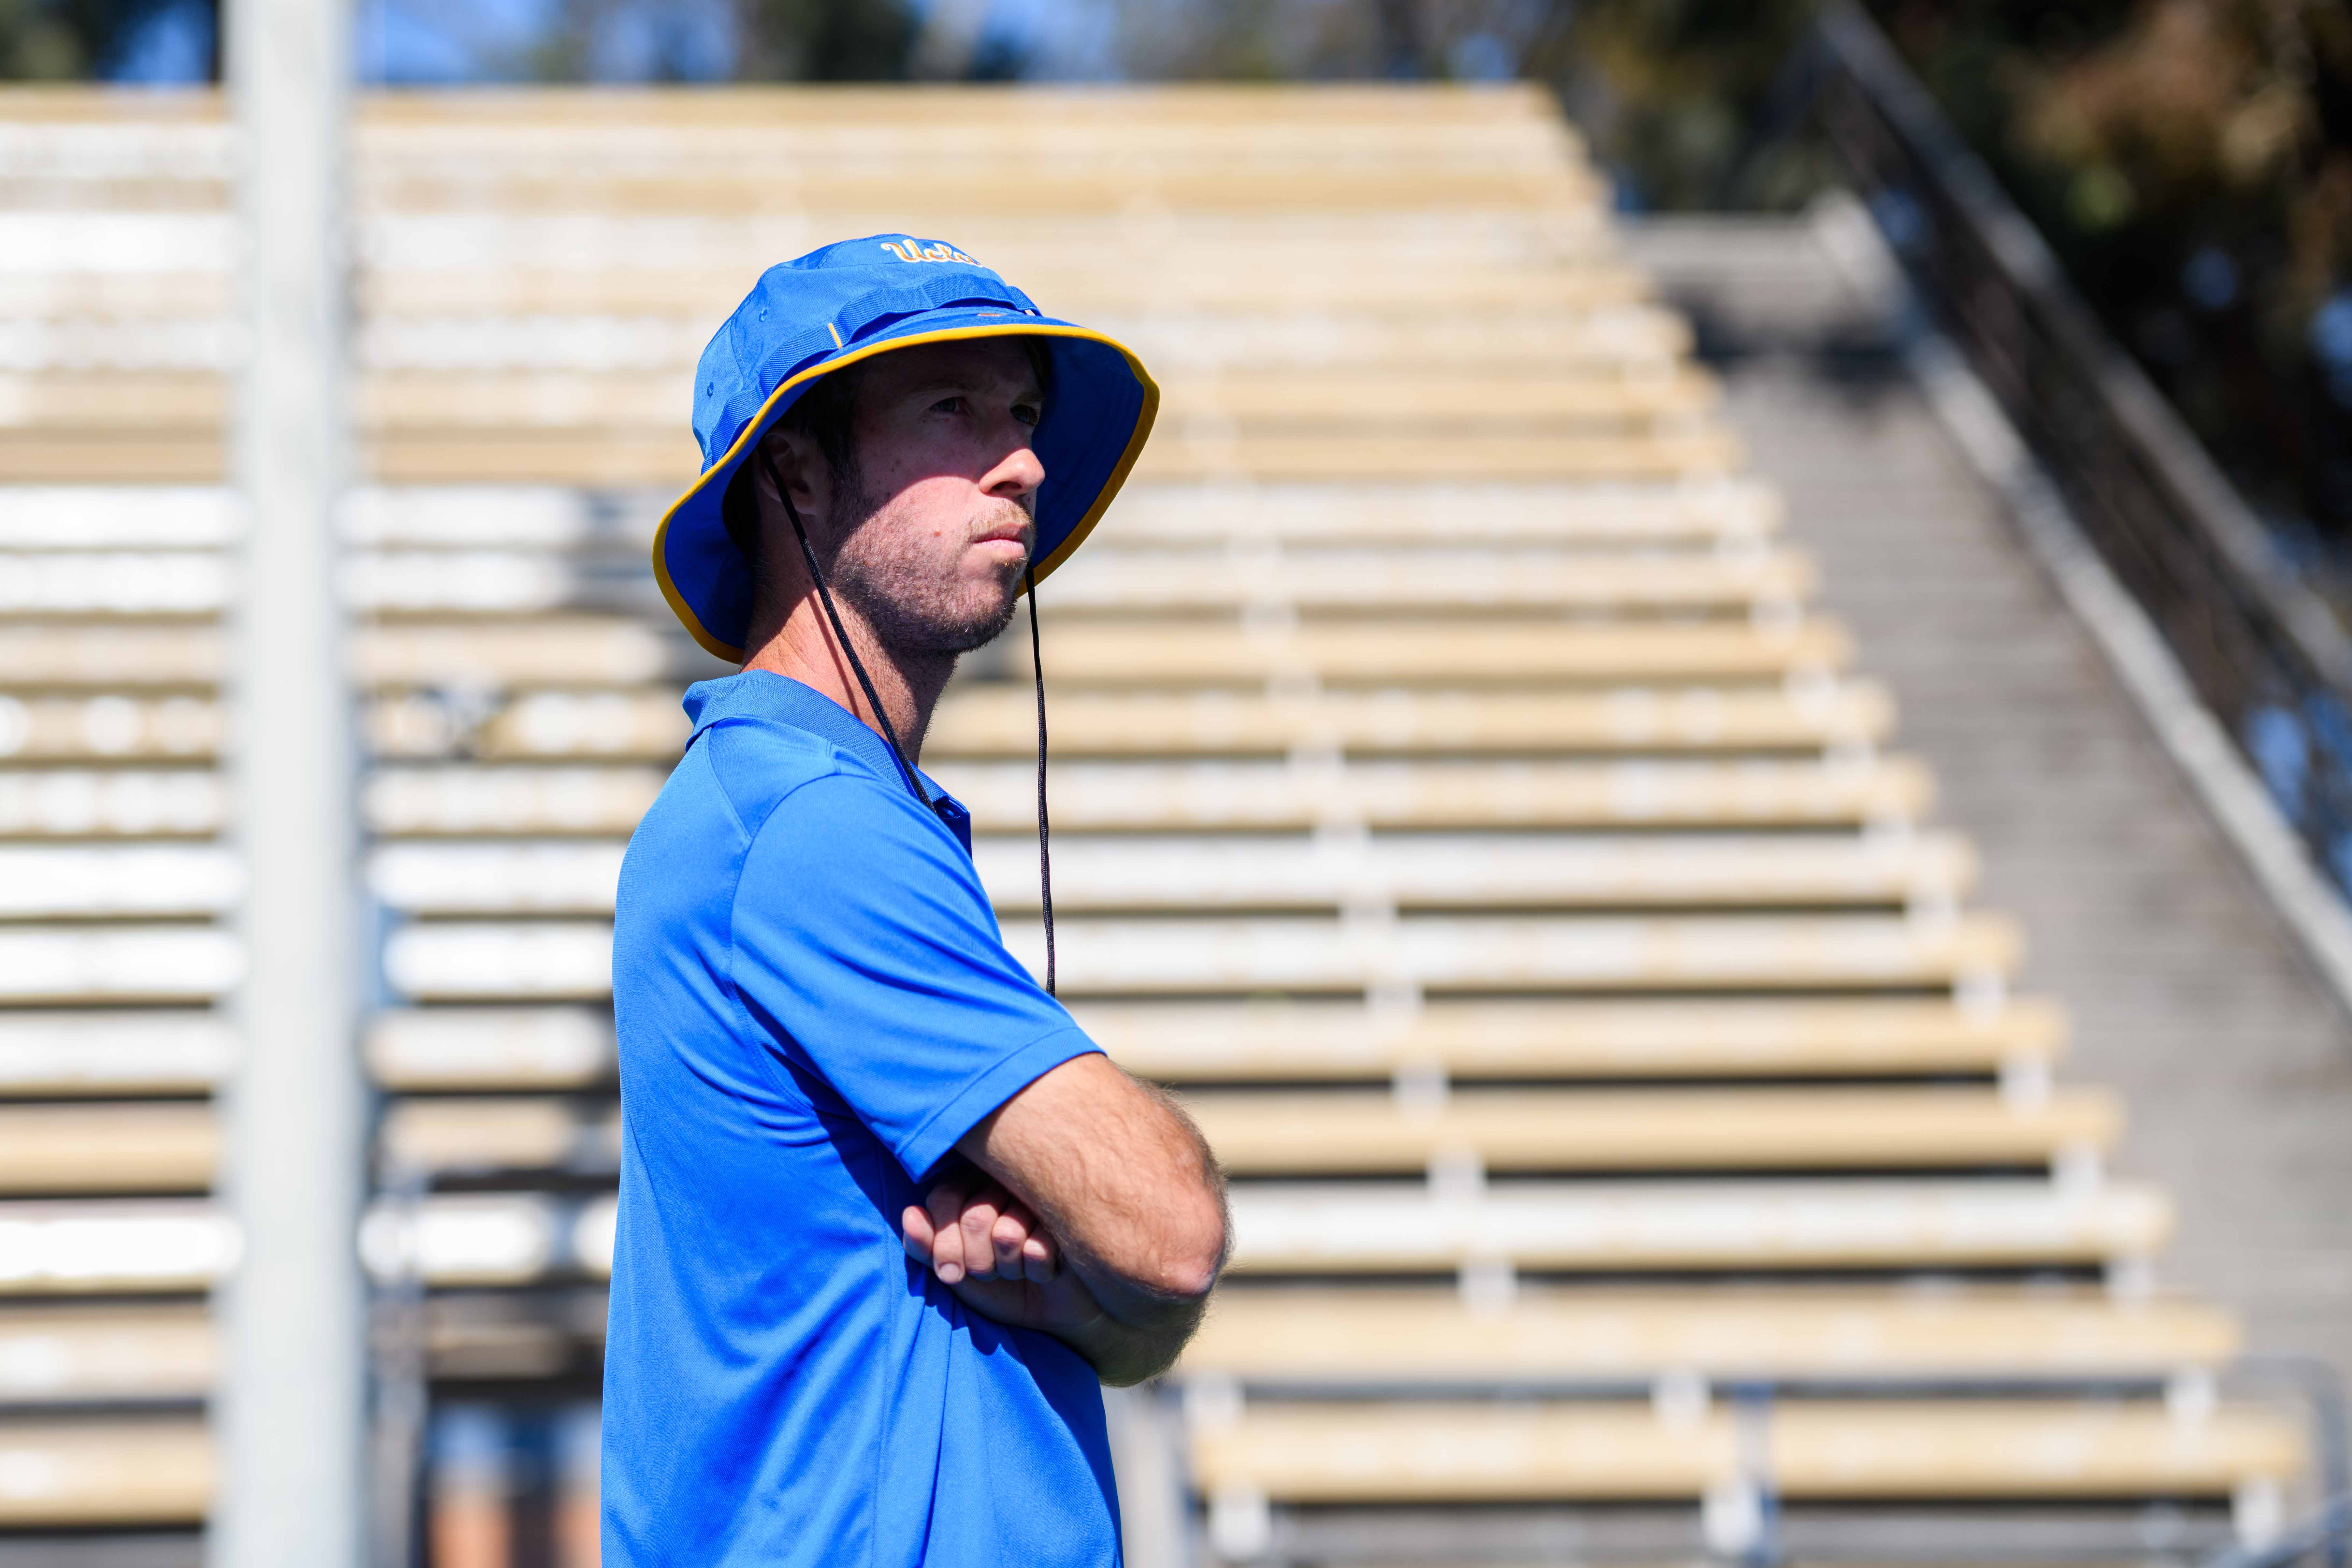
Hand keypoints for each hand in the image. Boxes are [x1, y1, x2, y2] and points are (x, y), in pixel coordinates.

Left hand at [902, 1172, 1107, 1337]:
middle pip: (974, 1219)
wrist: (1054, 1312)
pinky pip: (1037, 1249)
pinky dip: (1036, 1272)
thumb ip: (924, 1245)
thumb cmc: (999, 1285)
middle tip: (992, 1272)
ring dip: (1009, 1268)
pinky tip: (1047, 1269)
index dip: (942, 1242)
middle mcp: (1008, 1181)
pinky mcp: (1071, 1216)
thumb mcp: (952, 1270)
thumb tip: (910, 1214)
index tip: (950, 1271)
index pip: (944, 1197)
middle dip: (977, 1263)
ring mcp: (1042, 1195)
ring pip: (1006, 1234)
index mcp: (973, 1184)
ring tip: (1019, 1268)